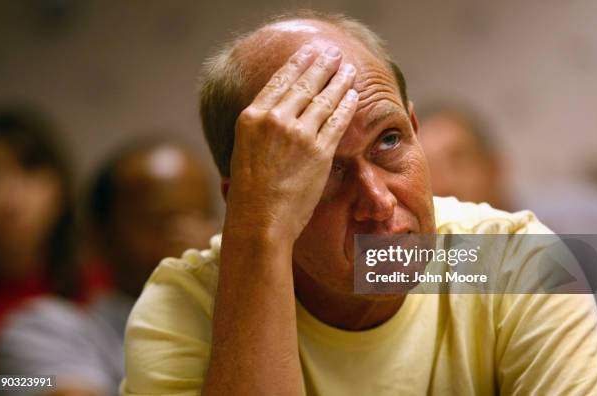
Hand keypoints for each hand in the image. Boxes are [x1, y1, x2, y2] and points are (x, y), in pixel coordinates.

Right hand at [225, 44, 357, 241]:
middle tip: (333, 53)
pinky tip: (353, 95)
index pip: (278, 81)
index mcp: (251, 117)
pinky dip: (347, 106)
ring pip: (324, 99)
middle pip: (304, 84)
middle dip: (321, 65)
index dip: (296, 64)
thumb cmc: (248, 192)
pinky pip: (337, 121)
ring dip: (339, 81)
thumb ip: (259, 128)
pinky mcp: (319, 151)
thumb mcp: (242, 150)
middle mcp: (274, 119)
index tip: (307, 53)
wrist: (259, 220)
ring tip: (348, 69)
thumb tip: (274, 113)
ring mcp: (298, 134)